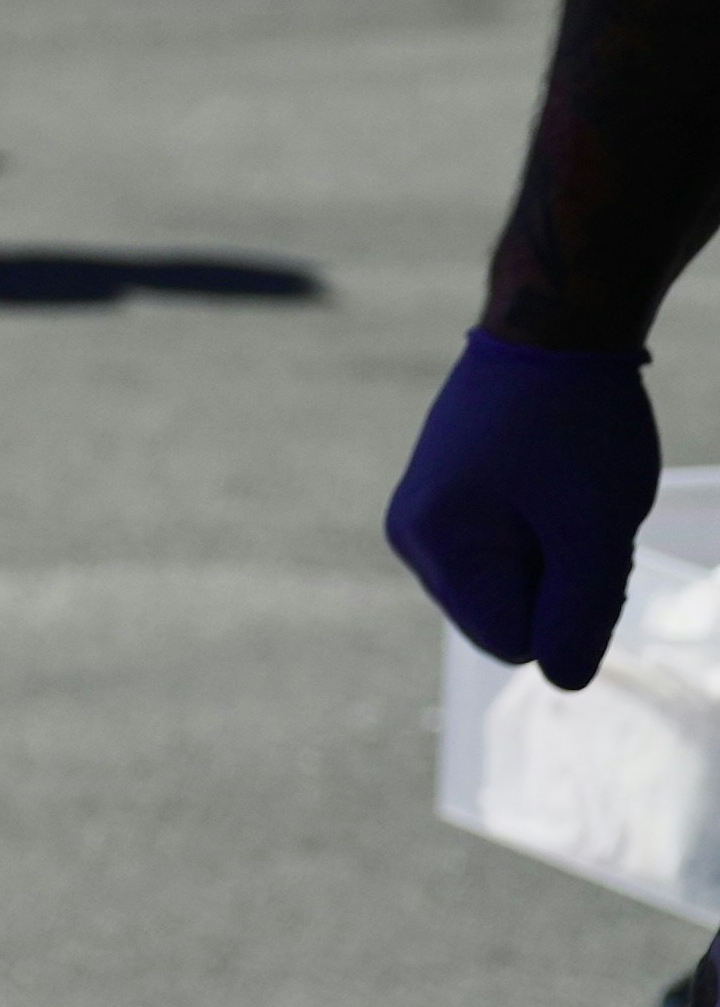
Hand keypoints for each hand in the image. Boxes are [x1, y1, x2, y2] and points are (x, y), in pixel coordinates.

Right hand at [390, 329, 665, 687]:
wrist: (553, 327)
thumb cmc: (578, 426)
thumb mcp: (595, 532)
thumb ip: (580, 617)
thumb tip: (561, 678)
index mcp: (437, 545)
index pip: (515, 641)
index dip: (571, 607)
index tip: (584, 538)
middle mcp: (411, 536)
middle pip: (505, 617)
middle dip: (558, 583)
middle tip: (579, 512)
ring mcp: (421, 514)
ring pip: (508, 587)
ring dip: (553, 557)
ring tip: (563, 492)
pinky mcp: (441, 496)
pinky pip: (500, 553)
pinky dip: (540, 533)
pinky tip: (549, 483)